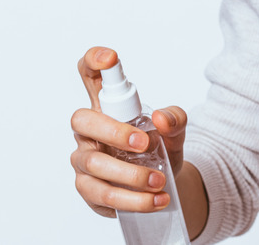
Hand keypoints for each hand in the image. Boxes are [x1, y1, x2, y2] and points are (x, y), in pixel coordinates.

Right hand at [70, 46, 188, 216]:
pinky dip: (133, 200)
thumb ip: (175, 118)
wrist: (165, 182)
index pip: (91, 77)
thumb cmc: (161, 146)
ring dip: (130, 175)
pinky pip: (103, 195)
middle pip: (82, 120)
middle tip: (145, 144)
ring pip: (93, 164)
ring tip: (159, 180)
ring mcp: (85, 160)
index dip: (94, 61)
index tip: (110, 59)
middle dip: (114, 132)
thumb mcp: (176, 129)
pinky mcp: (89, 189)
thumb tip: (162, 119)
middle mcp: (90, 131)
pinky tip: (155, 200)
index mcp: (108, 107)